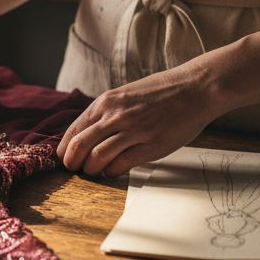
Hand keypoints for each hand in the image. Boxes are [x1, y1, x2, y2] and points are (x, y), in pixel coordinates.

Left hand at [56, 63, 220, 176]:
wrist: (195, 88)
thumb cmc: (159, 92)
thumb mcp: (123, 95)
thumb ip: (104, 112)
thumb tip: (84, 135)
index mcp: (106, 102)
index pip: (73, 131)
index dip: (64, 149)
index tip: (64, 158)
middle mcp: (116, 116)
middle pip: (79, 146)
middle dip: (72, 163)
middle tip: (74, 170)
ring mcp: (134, 130)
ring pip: (97, 157)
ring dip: (91, 169)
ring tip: (93, 172)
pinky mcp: (152, 145)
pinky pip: (122, 164)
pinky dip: (112, 171)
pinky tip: (113, 171)